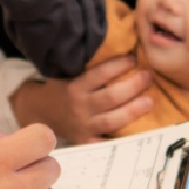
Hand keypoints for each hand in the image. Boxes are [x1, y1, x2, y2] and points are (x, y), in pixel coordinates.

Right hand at [11, 55, 153, 144]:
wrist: (38, 114)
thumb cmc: (58, 89)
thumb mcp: (65, 73)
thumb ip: (84, 65)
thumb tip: (114, 45)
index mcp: (75, 87)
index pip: (101, 74)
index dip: (119, 65)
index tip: (133, 59)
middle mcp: (80, 107)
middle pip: (112, 97)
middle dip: (134, 86)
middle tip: (148, 77)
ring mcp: (84, 127)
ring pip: (115, 120)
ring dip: (135, 110)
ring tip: (150, 101)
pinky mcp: (86, 142)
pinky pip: (108, 143)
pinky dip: (123, 140)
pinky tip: (139, 132)